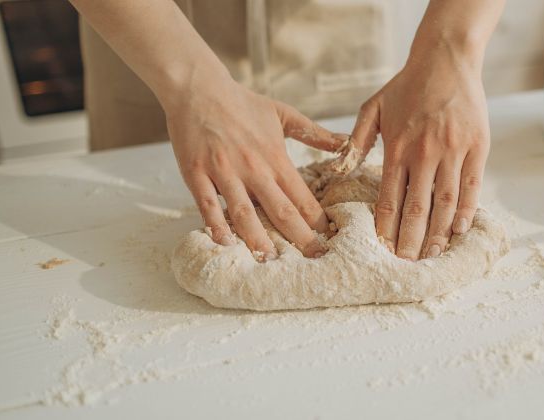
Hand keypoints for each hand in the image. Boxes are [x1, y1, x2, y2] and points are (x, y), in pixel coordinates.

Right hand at [165, 78, 346, 259]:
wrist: (199, 88)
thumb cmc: (242, 102)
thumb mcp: (283, 114)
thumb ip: (315, 133)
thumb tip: (346, 143)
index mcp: (275, 157)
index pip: (302, 196)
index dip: (317, 220)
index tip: (329, 238)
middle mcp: (253, 168)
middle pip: (280, 210)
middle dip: (299, 237)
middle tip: (313, 258)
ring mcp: (224, 172)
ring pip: (244, 212)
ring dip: (258, 239)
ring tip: (270, 260)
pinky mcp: (197, 173)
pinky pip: (207, 204)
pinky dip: (216, 225)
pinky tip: (225, 243)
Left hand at [348, 49, 489, 259]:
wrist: (446, 58)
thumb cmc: (406, 85)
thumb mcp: (372, 107)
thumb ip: (356, 140)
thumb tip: (340, 169)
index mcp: (396, 147)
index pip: (389, 198)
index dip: (386, 228)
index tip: (383, 250)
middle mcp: (424, 152)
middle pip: (417, 207)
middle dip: (411, 240)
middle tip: (407, 265)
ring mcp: (453, 150)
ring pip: (445, 201)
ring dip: (438, 232)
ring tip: (432, 256)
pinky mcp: (477, 146)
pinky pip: (472, 185)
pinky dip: (466, 210)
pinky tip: (459, 230)